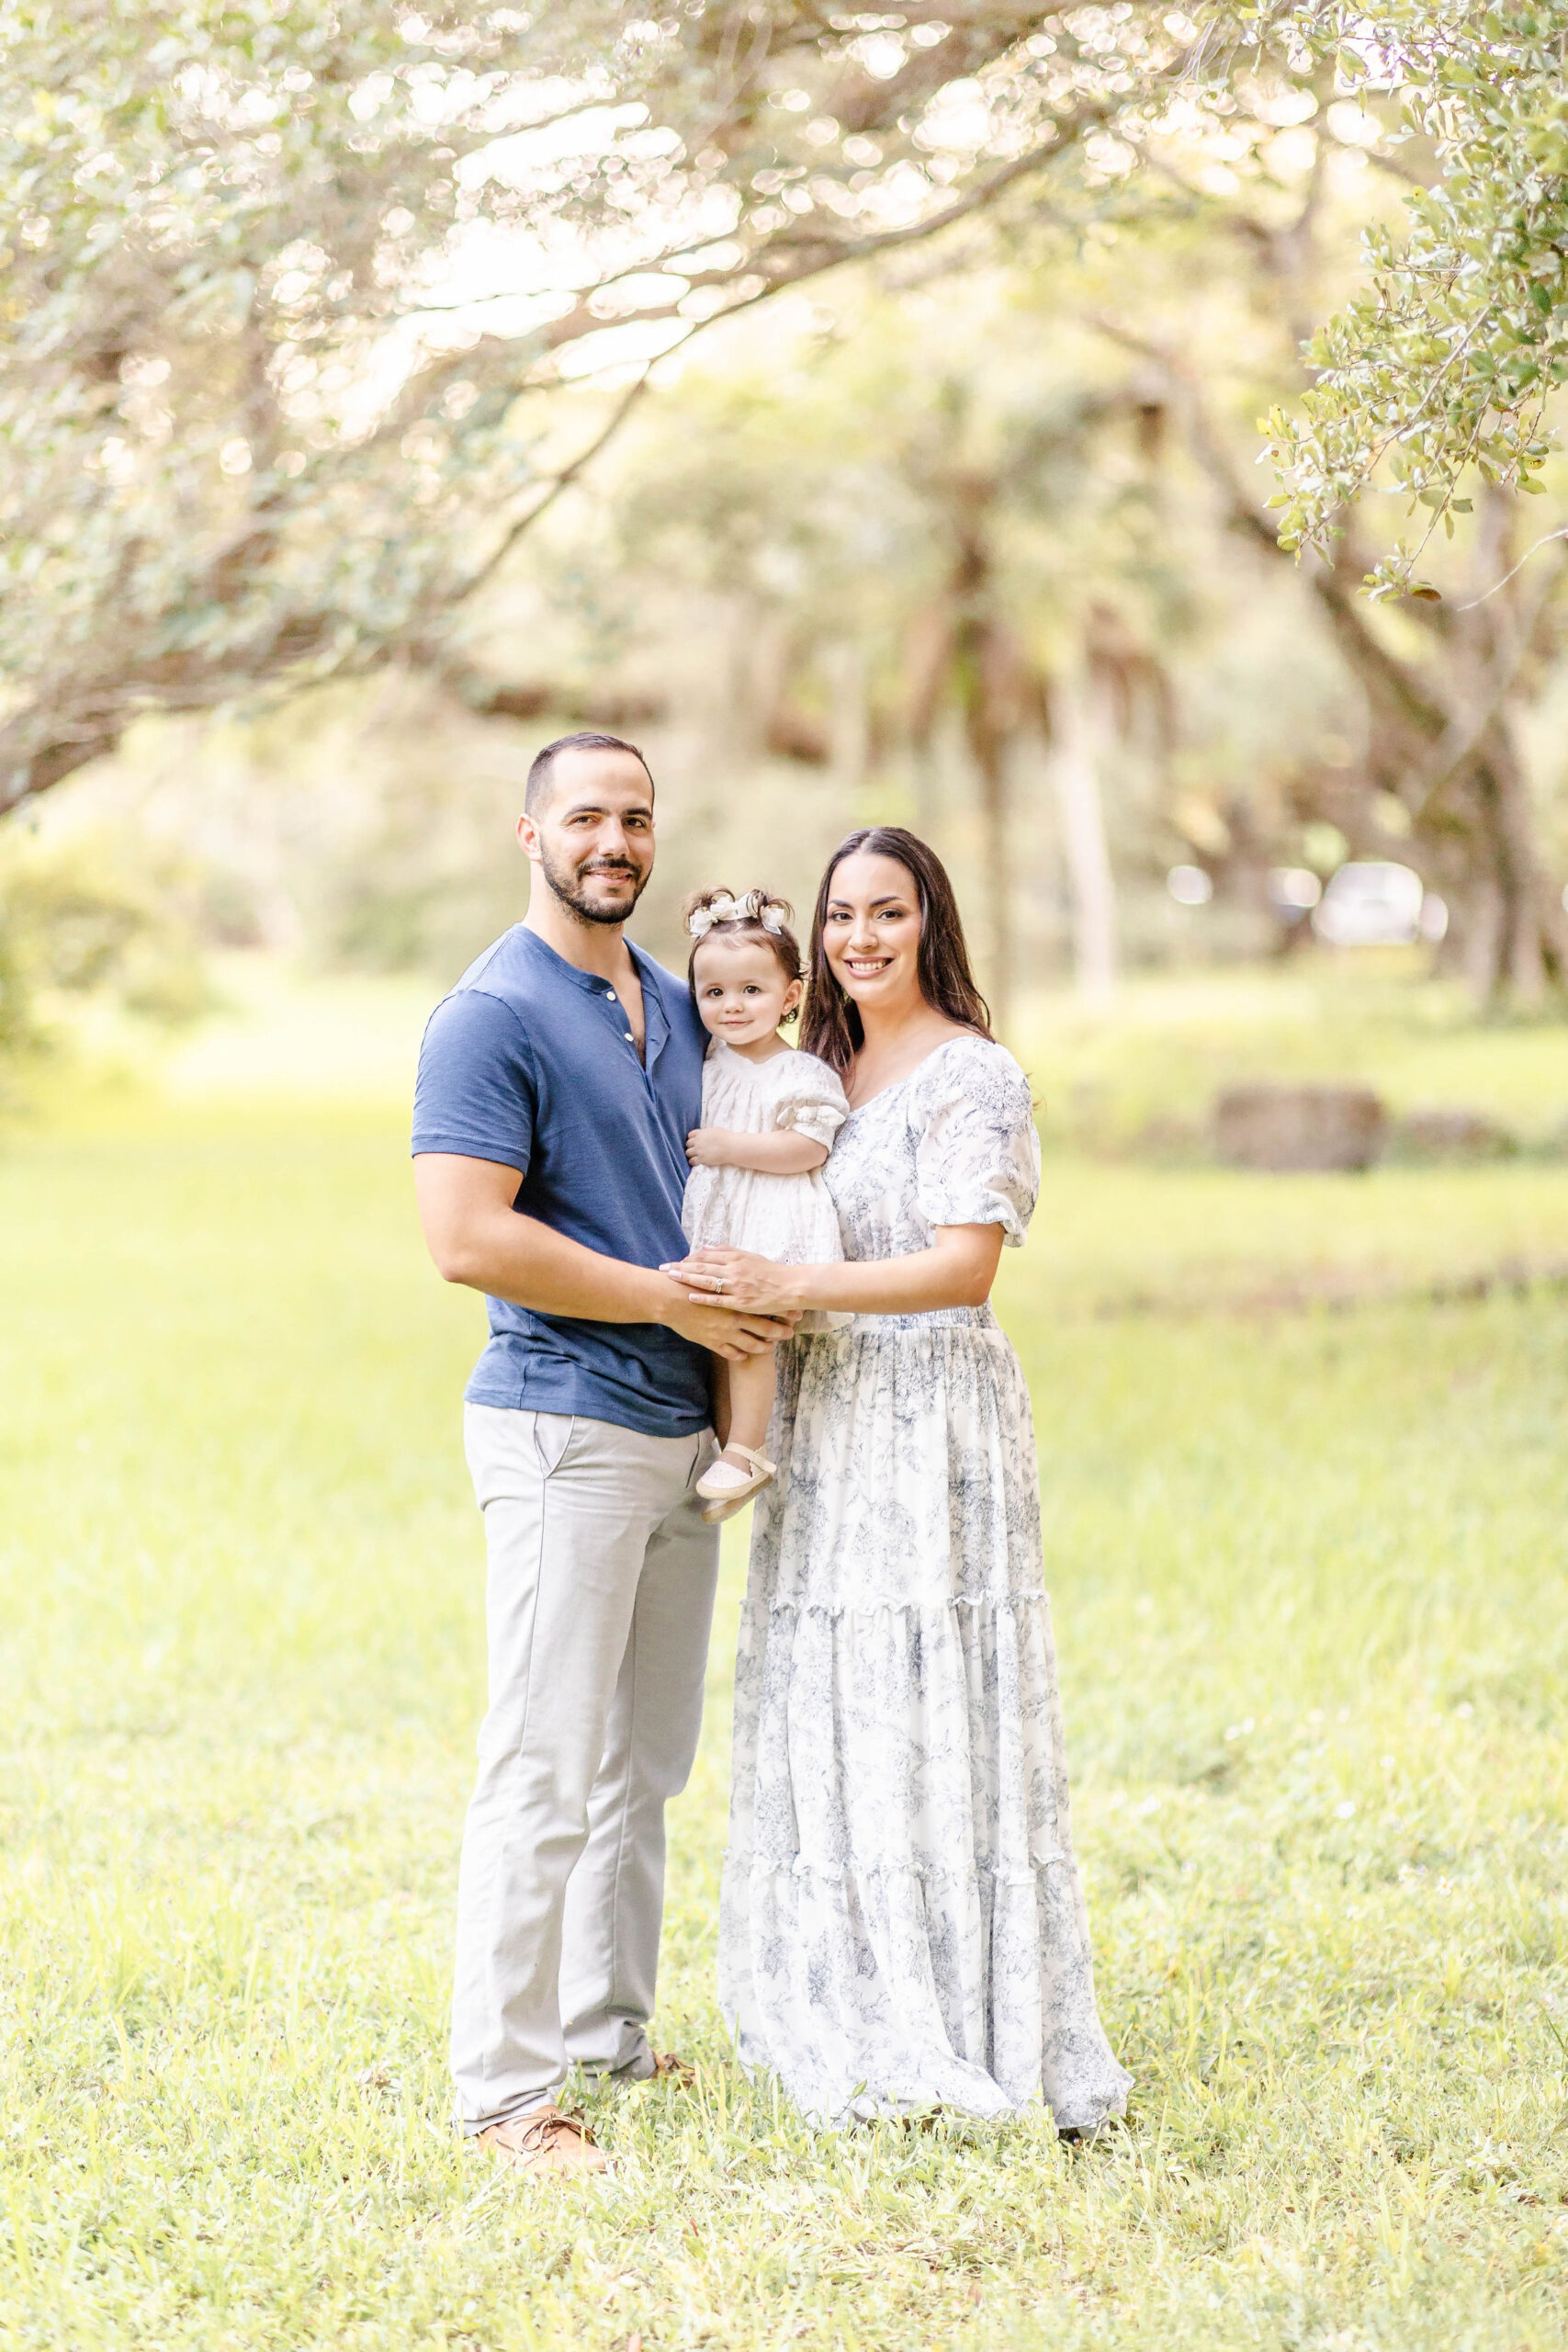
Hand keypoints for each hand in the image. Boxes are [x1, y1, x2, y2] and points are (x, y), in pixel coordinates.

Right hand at [650, 1274, 796, 1360]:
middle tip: (790, 1333)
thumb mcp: (714, 1272)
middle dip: (779, 1331)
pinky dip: (740, 1355)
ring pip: (750, 1344)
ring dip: (763, 1347)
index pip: (765, 1307)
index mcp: (737, 1300)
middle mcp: (734, 1318)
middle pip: (763, 1328)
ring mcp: (724, 1332)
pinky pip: (730, 1353)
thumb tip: (738, 1267)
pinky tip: (745, 1355)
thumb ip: (728, 1271)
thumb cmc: (690, 1284)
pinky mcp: (713, 1342)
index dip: (781, 1311)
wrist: (670, 1300)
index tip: (794, 1314)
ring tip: (770, 1348)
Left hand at [659, 1246, 807, 1316]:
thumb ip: (727, 1251)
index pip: (706, 1256)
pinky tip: (690, 1295)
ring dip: (687, 1278)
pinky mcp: (741, 1301)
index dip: (689, 1258)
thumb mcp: (748, 1256)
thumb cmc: (769, 1271)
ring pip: (707, 1281)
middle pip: (702, 1266)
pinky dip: (704, 1297)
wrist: (789, 1286)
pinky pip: (719, 1299)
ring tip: (671, 1277)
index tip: (675, 1261)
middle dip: (681, 1267)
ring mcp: (737, 1286)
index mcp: (735, 1258)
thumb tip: (705, 1247)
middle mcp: (734, 1269)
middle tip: (663, 1268)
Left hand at [686, 1127, 737, 1167]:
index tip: (696, 1142)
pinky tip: (697, 1161)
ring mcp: (699, 1150)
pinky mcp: (701, 1159)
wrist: (731, 1147)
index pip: (690, 1135)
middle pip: (688, 1144)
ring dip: (691, 1154)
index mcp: (701, 1133)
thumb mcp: (714, 1130)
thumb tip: (703, 1134)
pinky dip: (693, 1161)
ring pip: (688, 1153)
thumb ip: (706, 1132)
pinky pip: (691, 1161)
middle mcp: (698, 1141)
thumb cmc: (726, 1138)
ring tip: (696, 1156)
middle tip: (696, 1150)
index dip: (692, 1139)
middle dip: (691, 1147)